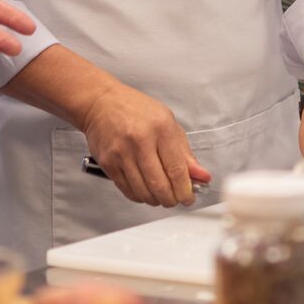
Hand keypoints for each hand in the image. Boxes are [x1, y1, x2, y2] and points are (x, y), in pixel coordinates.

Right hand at [78, 82, 210, 206]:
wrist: (101, 103)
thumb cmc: (136, 110)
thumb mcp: (168, 123)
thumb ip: (185, 153)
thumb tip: (202, 176)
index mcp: (161, 128)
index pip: (176, 169)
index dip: (185, 190)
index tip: (189, 197)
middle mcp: (140, 140)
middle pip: (159, 185)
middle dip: (171, 199)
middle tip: (176, 199)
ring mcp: (121, 153)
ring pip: (143, 192)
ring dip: (156, 200)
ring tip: (161, 195)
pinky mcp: (107, 163)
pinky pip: (127, 190)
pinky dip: (140, 196)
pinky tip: (145, 190)